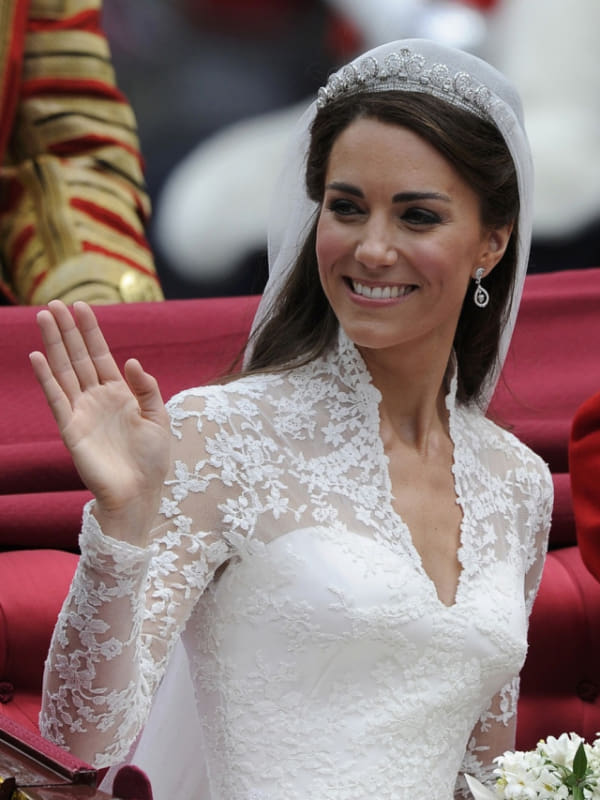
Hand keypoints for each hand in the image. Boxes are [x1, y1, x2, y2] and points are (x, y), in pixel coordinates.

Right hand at [30, 300, 170, 544]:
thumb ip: (146, 388)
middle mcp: (98, 398)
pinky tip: (38, 356)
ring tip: (44, 318)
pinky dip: (46, 377)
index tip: (81, 306)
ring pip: (64, 370)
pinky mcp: (71, 429)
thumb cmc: (152, 460)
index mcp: (120, 394)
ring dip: (54, 344)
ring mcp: (82, 411)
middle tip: (54, 303)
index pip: (101, 355)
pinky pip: (56, 398)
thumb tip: (130, 361)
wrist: (139, 493)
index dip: (91, 331)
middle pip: (78, 357)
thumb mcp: (159, 418)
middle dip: (67, 330)